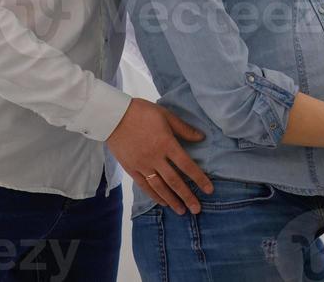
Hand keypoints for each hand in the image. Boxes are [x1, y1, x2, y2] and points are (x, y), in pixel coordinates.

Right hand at [106, 98, 213, 214]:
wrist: (114, 116)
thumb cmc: (142, 112)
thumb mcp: (165, 115)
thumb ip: (183, 128)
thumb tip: (201, 137)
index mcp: (166, 143)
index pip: (186, 165)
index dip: (199, 178)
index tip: (209, 189)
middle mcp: (156, 157)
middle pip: (174, 181)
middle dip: (187, 196)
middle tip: (197, 210)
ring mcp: (142, 164)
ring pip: (160, 187)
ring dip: (172, 200)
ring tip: (182, 211)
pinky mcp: (131, 168)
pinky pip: (145, 185)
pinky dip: (154, 195)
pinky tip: (163, 202)